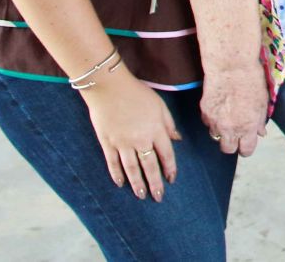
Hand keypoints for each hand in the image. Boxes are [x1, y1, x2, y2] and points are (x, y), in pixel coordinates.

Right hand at [80, 67, 181, 200]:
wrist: (109, 87)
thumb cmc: (137, 93)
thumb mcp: (160, 105)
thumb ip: (168, 124)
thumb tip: (177, 139)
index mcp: (156, 130)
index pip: (166, 155)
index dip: (170, 169)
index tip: (172, 179)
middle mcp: (140, 140)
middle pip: (149, 166)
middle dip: (155, 183)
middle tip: (158, 197)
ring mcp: (122, 143)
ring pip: (131, 169)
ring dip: (137, 184)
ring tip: (141, 195)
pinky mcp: (107, 143)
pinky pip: (113, 163)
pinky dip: (116, 174)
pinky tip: (120, 184)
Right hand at [200, 64, 268, 156]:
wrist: (231, 66)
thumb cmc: (252, 81)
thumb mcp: (263, 102)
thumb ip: (260, 121)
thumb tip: (260, 132)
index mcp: (247, 128)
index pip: (246, 150)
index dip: (247, 147)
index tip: (247, 142)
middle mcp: (230, 128)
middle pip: (227, 149)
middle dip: (232, 144)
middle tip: (236, 134)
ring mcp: (214, 121)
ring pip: (215, 136)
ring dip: (221, 131)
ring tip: (227, 117)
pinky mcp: (204, 112)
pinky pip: (208, 123)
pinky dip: (212, 119)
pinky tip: (219, 107)